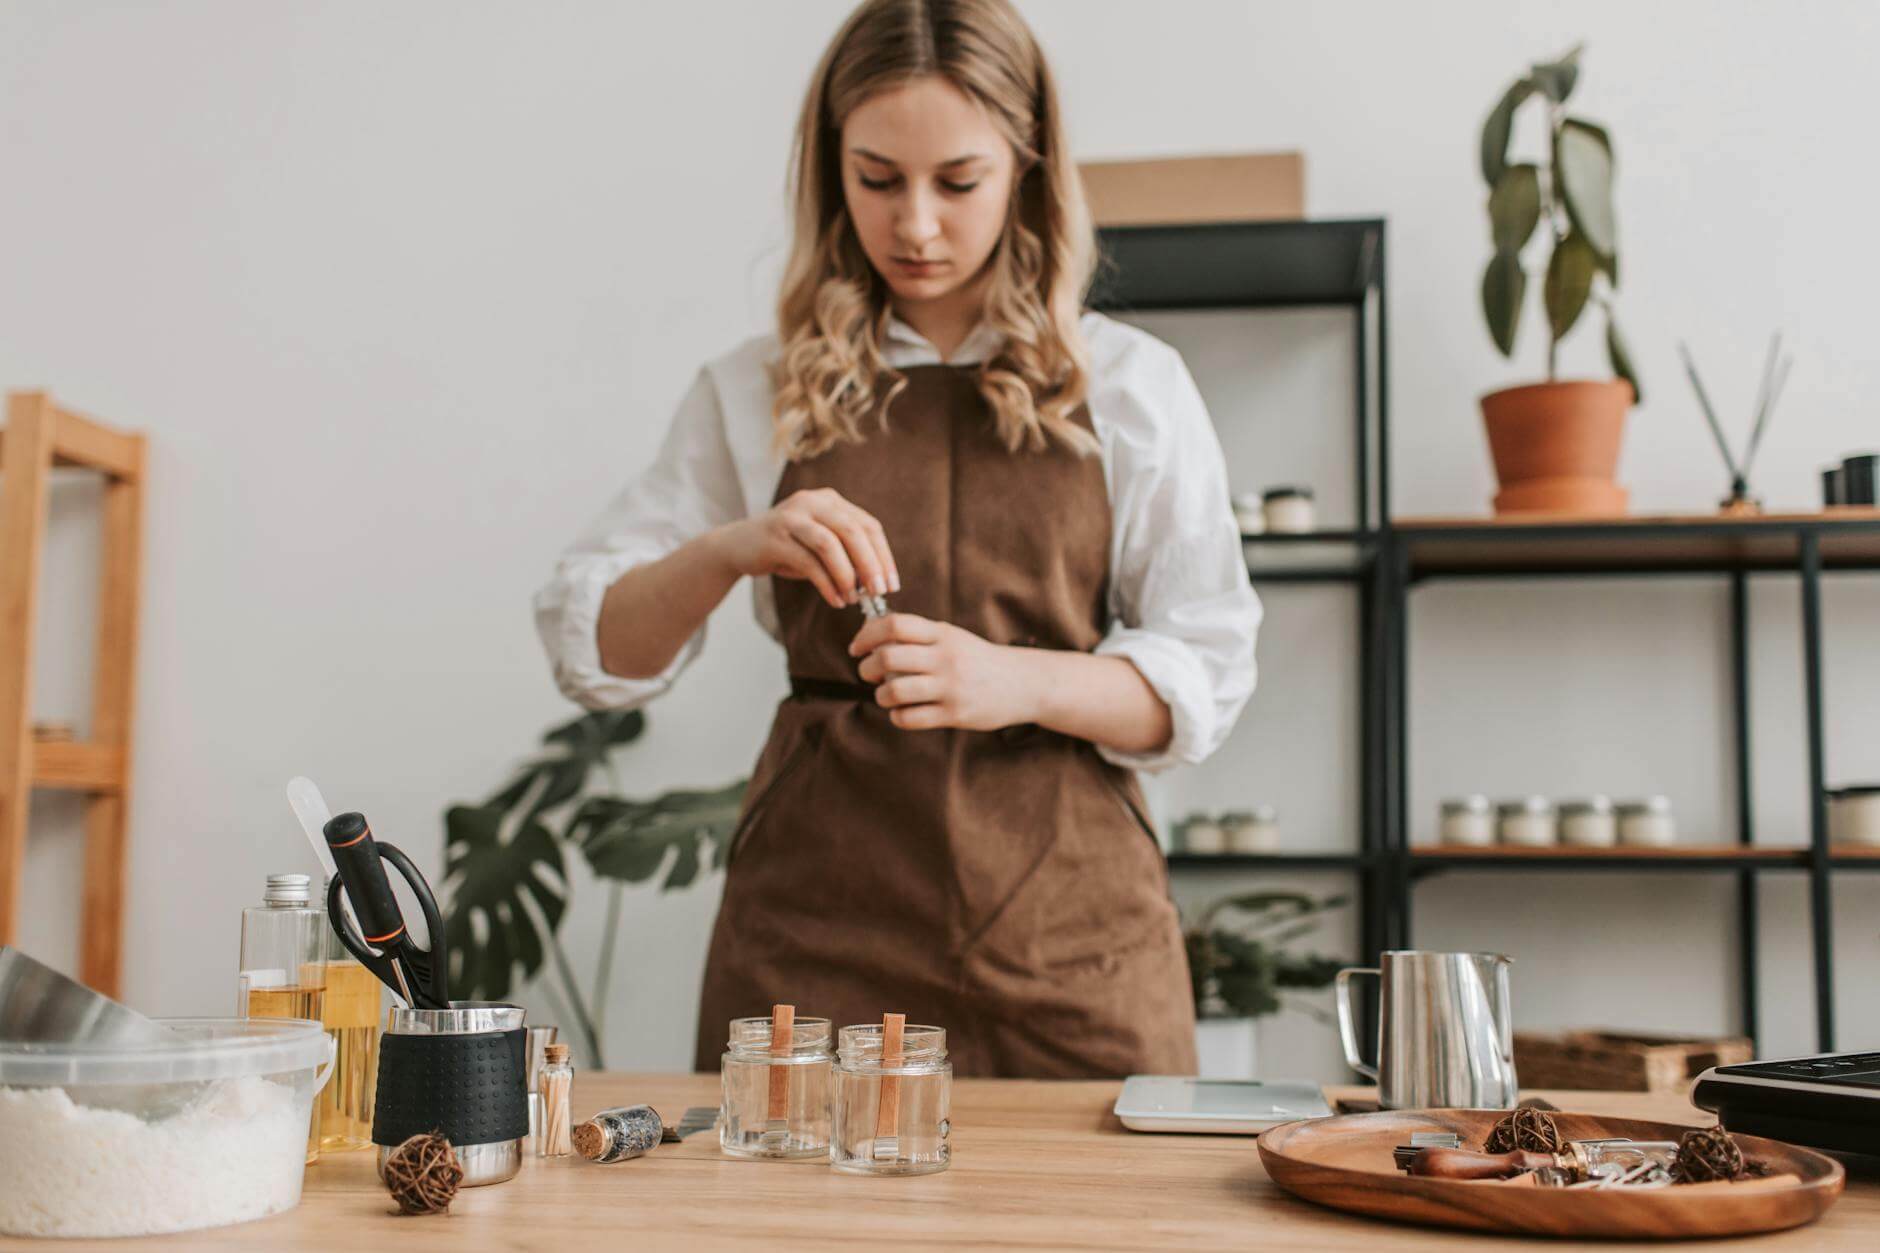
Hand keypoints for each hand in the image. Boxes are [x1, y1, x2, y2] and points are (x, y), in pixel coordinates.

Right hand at [710, 488, 898, 609]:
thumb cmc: (787, 548)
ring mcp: (791, 517)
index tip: (892, 583)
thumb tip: (878, 582)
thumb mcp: (820, 545)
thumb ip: (847, 554)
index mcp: (830, 501)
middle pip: (853, 531)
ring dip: (847, 575)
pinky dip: (826, 584)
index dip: (884, 555)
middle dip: (870, 565)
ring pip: (830, 544)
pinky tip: (836, 600)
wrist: (737, 546)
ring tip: (855, 598)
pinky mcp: (774, 537)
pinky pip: (808, 562)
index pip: (868, 525)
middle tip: (879, 592)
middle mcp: (812, 502)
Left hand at [850, 613, 1036, 730]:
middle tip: (867, 673)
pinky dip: (897, 716)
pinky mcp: (955, 715)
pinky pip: (910, 718)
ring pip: (895, 691)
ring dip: (881, 695)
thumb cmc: (977, 659)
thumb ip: (917, 635)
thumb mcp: (952, 638)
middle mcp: (946, 658)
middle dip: (867, 667)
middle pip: (888, 658)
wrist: (1022, 683)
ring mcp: (951, 688)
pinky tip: (902, 712)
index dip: (867, 635)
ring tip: (886, 695)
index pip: (895, 625)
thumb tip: (870, 630)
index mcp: (943, 634)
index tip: (857, 647)